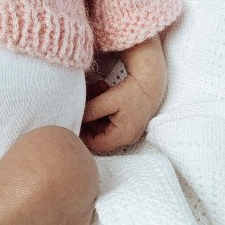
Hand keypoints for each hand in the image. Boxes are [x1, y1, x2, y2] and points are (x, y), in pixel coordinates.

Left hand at [79, 35, 166, 153]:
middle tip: (83, 99)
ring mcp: (128, 129)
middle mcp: (126, 136)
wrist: (151, 80)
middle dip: (88, 116)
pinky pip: (110, 116)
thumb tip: (75, 117)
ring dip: (95, 107)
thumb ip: (91, 111)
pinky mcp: (128, 119)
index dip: (82, 134)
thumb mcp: (109, 101)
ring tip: (94, 88)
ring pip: (103, 122)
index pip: (95, 144)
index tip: (73, 119)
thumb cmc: (133, 91)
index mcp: (122, 136)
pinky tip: (101, 88)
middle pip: (98, 133)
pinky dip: (103, 105)